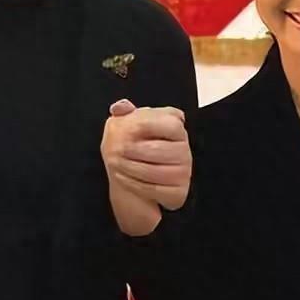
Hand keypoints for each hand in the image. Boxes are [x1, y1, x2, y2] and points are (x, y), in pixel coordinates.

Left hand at [100, 99, 190, 235]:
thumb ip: (126, 112)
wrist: (139, 174)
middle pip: (159, 150)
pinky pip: (155, 190)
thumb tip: (119, 107)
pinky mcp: (178, 192)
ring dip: (131, 167)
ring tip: (115, 162)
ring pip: (156, 172)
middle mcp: (184, 150)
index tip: (128, 128)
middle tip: (116, 149)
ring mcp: (183, 172)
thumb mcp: (131, 123)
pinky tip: (121, 176)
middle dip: (134, 150)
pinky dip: (134, 184)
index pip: (171, 125)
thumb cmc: (138, 144)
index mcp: (177, 128)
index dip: (148, 125)